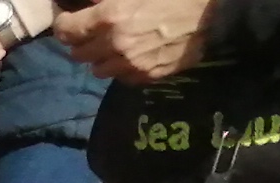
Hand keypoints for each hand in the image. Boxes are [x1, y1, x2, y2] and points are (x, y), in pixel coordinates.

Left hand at [53, 0, 210, 82]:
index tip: (67, 17)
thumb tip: (88, 4)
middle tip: (88, 30)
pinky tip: (130, 53)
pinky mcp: (147, 76)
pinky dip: (120, 67)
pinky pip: (121, 77)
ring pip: (97, 69)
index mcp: (109, 17)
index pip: (65, 30)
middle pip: (77, 53)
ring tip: (110, 43)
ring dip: (98, 57)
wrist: (216, 10)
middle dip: (78, 41)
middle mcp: (114, 45)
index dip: (62, 22)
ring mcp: (131, 64)